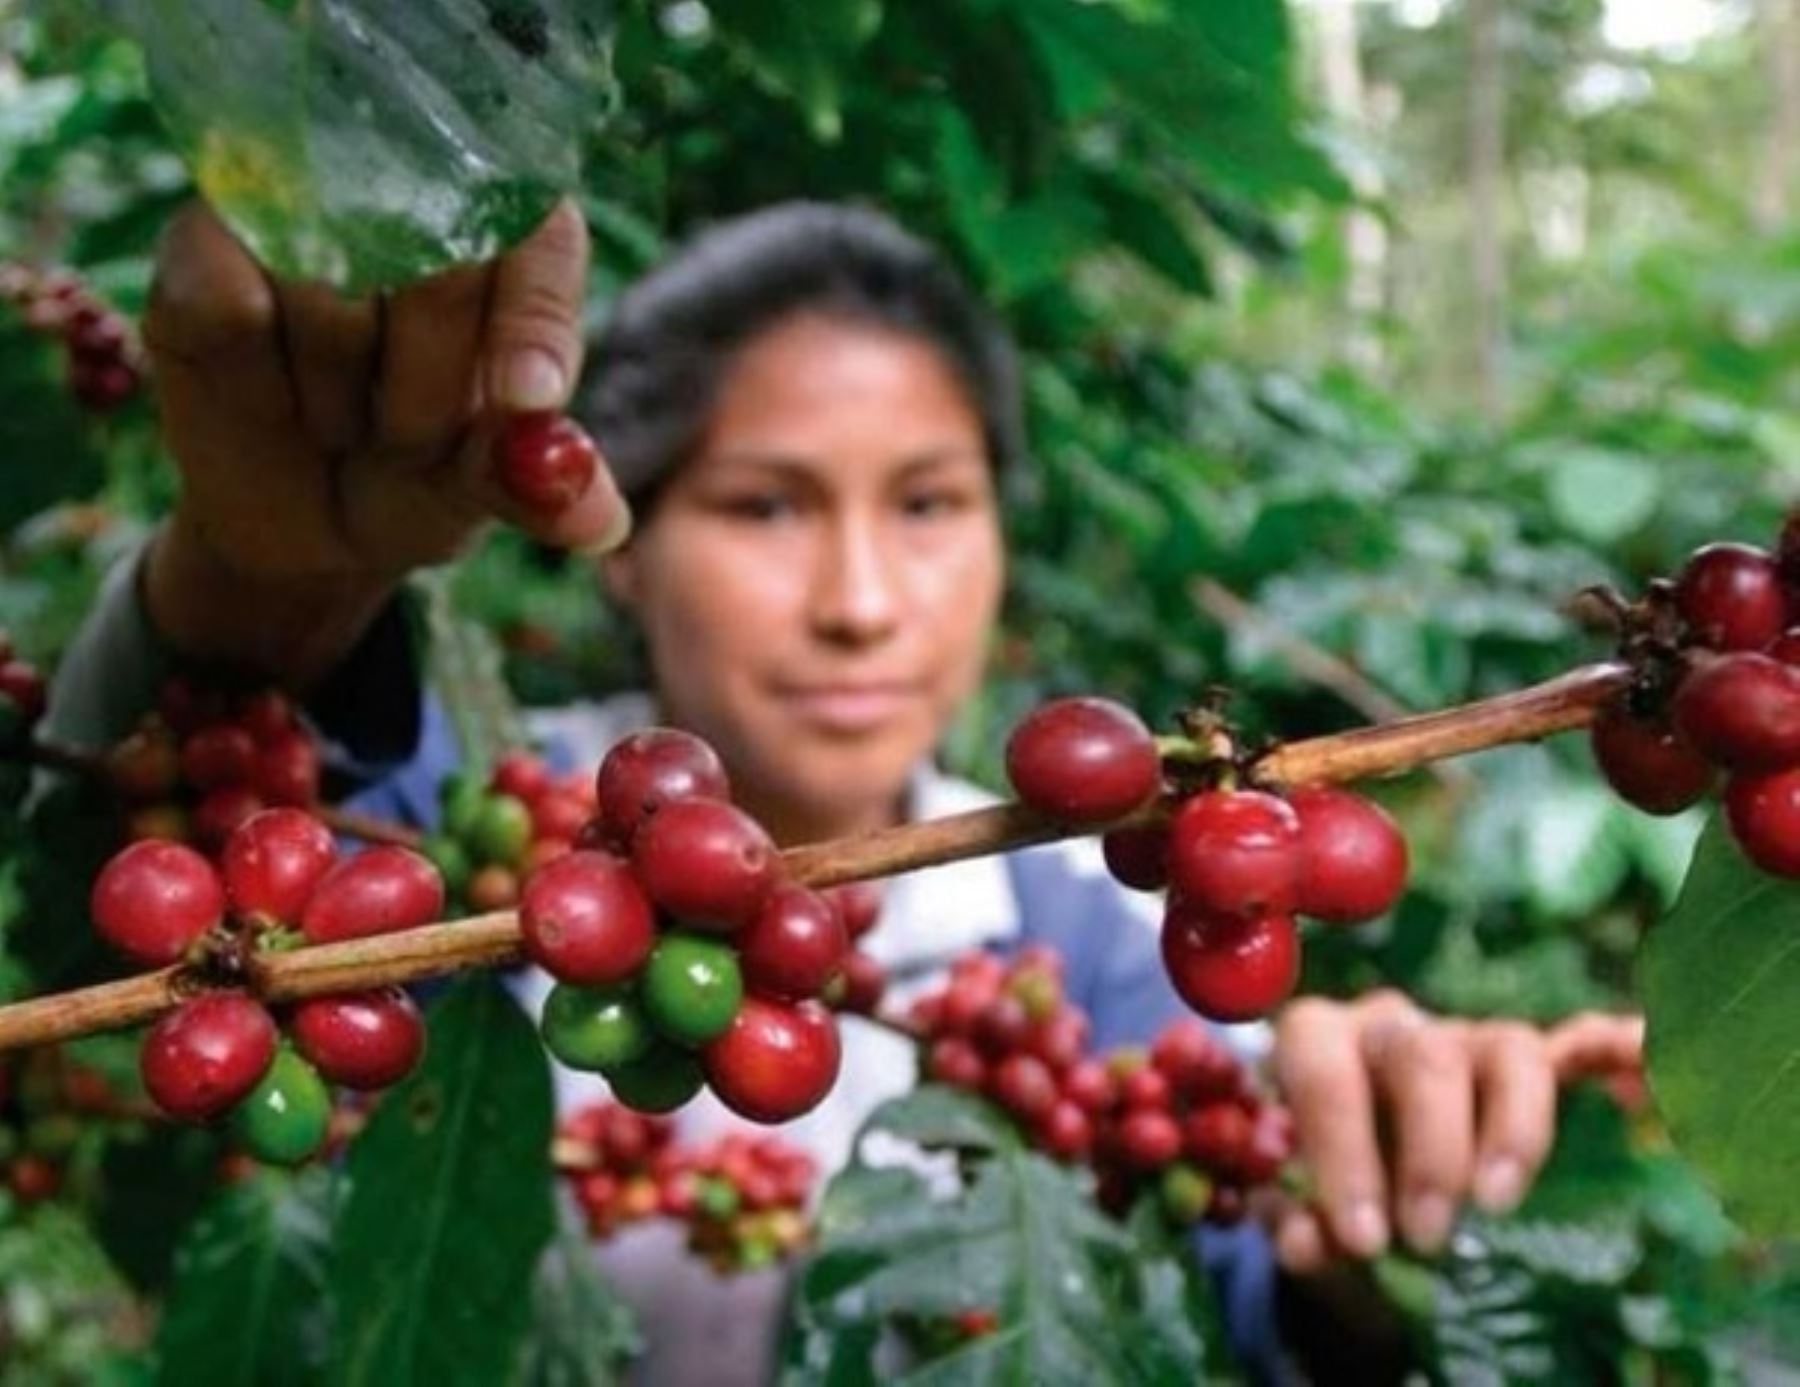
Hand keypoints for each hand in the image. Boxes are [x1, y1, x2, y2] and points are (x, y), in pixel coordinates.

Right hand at [140, 199, 627, 678]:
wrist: (304, 523)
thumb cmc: (417, 477)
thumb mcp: (483, 489)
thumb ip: (540, 486)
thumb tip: (602, 526)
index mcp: (506, 234)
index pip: (540, 242)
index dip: (531, 325)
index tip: (528, 402)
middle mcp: (404, 196)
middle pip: (437, 268)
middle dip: (432, 393)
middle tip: (408, 443)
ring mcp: (297, 207)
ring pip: (331, 293)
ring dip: (341, 397)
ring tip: (338, 420)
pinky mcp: (199, 244)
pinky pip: (235, 308)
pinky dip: (259, 384)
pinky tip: (267, 398)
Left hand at [1266, 992, 1642, 1271]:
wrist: (1344, 1151)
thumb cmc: (1317, 1172)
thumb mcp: (1294, 1201)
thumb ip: (1297, 1218)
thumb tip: (1308, 1244)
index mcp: (1319, 1039)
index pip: (1322, 1063)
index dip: (1341, 1148)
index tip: (1362, 1238)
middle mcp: (1393, 1023)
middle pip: (1426, 1056)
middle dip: (1430, 1153)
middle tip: (1426, 1237)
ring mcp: (1463, 1037)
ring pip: (1508, 1048)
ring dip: (1513, 1130)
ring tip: (1496, 1203)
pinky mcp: (1524, 1064)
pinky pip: (1577, 1045)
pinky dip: (1612, 1049)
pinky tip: (1641, 1054)